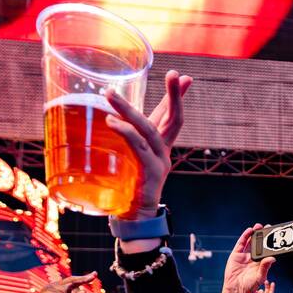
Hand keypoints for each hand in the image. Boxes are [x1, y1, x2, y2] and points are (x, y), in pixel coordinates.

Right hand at [24, 272, 97, 292]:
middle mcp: (57, 285)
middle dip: (83, 279)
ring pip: (67, 289)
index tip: (95, 274)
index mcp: (63, 287)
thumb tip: (84, 291)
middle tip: (92, 278)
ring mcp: (51, 287)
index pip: (75, 280)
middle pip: (72, 280)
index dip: (84, 278)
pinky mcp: (46, 291)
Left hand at [104, 70, 191, 218]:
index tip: (184, 76)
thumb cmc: (128, 186)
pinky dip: (125, 132)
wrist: (134, 218)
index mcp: (161, 147)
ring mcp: (159, 162)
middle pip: (174, 119)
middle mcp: (164, 152)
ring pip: (149, 130)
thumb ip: (125, 139)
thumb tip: (107, 119)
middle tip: (173, 73)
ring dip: (130, 110)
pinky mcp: (149, 173)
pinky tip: (112, 121)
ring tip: (111, 95)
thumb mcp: (129, 158)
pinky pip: (138, 147)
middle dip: (175, 95)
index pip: (173, 117)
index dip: (178, 97)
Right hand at [223, 226, 274, 292]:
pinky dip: (245, 236)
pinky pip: (241, 243)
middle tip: (267, 228)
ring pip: (249, 242)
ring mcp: (244, 256)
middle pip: (258, 244)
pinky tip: (249, 231)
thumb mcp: (260, 276)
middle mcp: (252, 258)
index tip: (274, 236)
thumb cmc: (249, 287)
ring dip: (254, 234)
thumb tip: (273, 258)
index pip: (265, 251)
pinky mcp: (236, 255)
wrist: (236, 290)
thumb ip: (265, 266)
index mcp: (260, 263)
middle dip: (262, 236)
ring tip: (259, 226)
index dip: (269, 243)